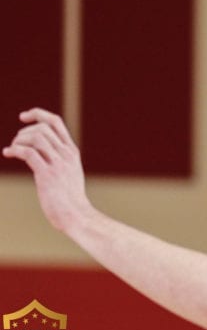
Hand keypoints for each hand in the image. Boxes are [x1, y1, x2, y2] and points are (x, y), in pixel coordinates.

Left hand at [3, 108, 90, 232]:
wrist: (76, 214)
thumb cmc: (69, 197)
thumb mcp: (70, 172)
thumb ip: (59, 160)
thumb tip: (40, 153)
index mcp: (71, 151)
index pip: (55, 122)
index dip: (38, 114)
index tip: (23, 117)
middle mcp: (66, 154)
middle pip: (42, 129)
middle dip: (23, 132)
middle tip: (16, 144)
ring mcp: (58, 164)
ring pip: (36, 138)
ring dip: (19, 141)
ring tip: (12, 150)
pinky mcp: (47, 175)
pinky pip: (29, 154)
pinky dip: (15, 150)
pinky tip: (8, 153)